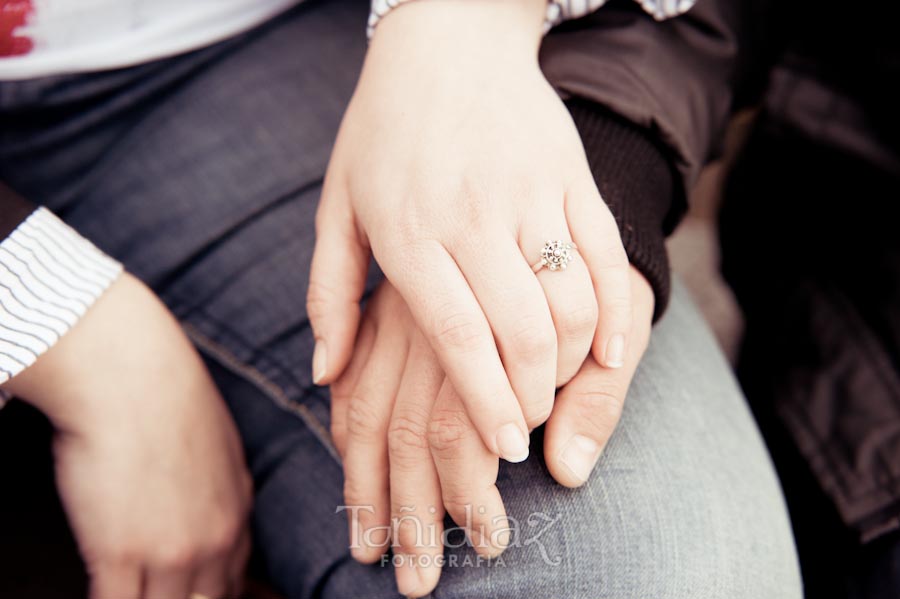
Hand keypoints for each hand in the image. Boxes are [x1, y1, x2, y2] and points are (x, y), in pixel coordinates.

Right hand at [3, 273, 251, 598]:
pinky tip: (100, 589)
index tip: (189, 591)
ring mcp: (171, 552)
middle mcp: (215, 540)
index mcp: (238, 513)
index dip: (206, 593)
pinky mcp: (122, 554)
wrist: (134, 376)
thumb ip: (216, 491)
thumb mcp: (217, 447)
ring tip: (130, 589)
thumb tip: (198, 510)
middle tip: (156, 590)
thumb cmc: (167, 397)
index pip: (232, 582)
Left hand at [309, 0, 632, 464]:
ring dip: (572, 362)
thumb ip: (330, 295)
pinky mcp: (572, 174)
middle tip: (524, 425)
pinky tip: (610, 350)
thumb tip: (326, 374)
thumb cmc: (382, 130)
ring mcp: (530, 191)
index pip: (457, 338)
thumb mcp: (338, 207)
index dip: (485, 403)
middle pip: (522, 333)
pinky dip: (617, 311)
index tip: (505, 447)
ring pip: (572, 302)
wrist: (448, 37)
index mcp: (409, 230)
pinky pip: (606, 254)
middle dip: (532, 397)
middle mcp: (473, 214)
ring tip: (553, 386)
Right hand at [331, 268, 652, 597]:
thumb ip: (597, 395)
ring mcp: (404, 315)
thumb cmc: (607, 274)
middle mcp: (437, 323)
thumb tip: (567, 472)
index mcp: (495, 329)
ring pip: (370, 412)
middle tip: (417, 580)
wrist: (557, 197)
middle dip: (413, 512)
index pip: (463, 428)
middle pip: (408, 431)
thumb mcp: (625, 321)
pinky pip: (354, 380)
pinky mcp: (389, 312)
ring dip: (368, 488)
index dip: (470, 492)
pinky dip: (347, 431)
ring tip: (371, 550)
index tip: (489, 541)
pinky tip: (352, 473)